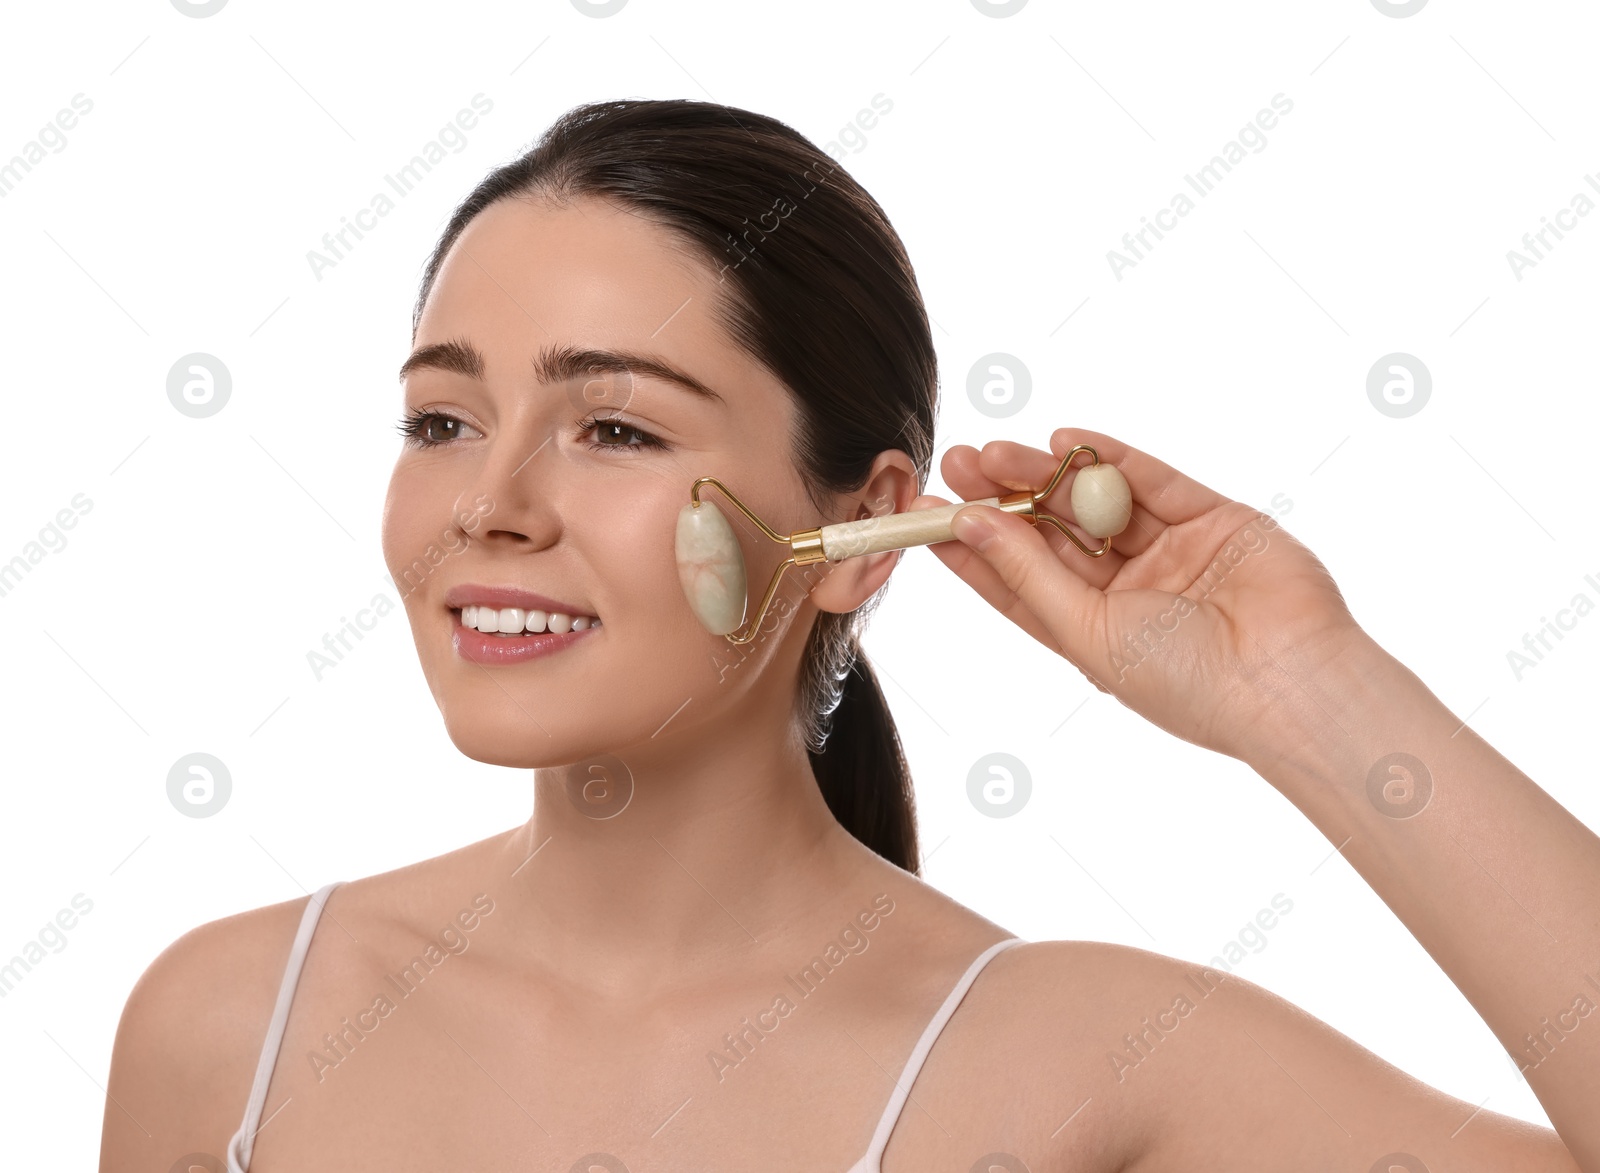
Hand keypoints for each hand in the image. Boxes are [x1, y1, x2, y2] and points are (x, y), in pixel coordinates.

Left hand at [916, 427, 1369, 763]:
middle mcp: (1128, 592)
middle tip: (956, 462)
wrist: (1290, 683)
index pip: (1017, 583)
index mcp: (1092, 633)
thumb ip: (1029, 574)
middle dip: (1002, 498)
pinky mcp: (1214, 520)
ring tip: (994, 451)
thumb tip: (968, 525)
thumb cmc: (1187, 682)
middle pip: (1050, 533)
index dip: (972, 549)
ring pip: (1094, 501)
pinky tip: (1063, 441)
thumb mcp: (1088, 634)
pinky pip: (1154, 480)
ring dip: (1045, 475)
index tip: (926, 516)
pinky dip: (1111, 457)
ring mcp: (1171, 553)